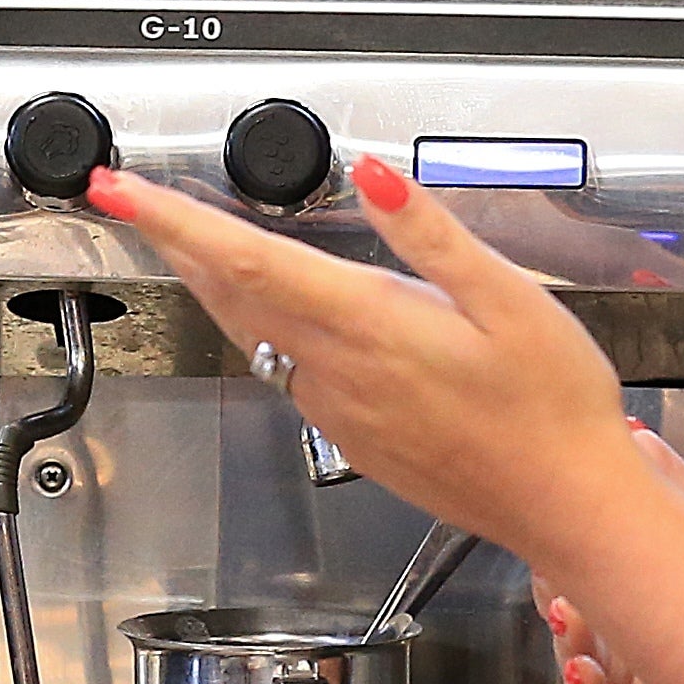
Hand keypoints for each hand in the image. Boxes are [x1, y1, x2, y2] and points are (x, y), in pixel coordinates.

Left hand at [81, 155, 668, 573]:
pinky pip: (285, 371)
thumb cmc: (553, 408)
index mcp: (369, 327)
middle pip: (229, 296)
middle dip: (173, 242)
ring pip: (251, 334)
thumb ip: (432, 234)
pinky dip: (257, 326)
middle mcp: (338, 373)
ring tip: (184, 236)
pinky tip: (268, 308)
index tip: (117, 191)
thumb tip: (373, 175)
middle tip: (130, 199)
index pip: (246, 261)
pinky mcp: (352, 437)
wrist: (566, 507)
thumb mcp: (511, 300)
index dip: (174, 221)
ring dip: (210, 282)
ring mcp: (338, 411)